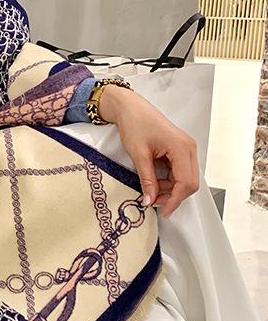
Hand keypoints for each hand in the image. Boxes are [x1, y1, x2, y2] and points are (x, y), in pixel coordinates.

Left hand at [98, 84, 198, 218]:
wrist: (131, 108)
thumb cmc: (135, 124)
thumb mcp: (139, 155)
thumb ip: (146, 179)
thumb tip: (150, 200)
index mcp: (182, 148)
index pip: (186, 182)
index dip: (175, 200)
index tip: (163, 212)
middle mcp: (188, 148)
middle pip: (190, 182)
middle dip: (173, 196)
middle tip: (153, 203)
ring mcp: (185, 149)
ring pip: (185, 178)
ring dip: (170, 189)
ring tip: (150, 192)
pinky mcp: (179, 150)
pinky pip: (179, 171)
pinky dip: (168, 181)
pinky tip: (154, 183)